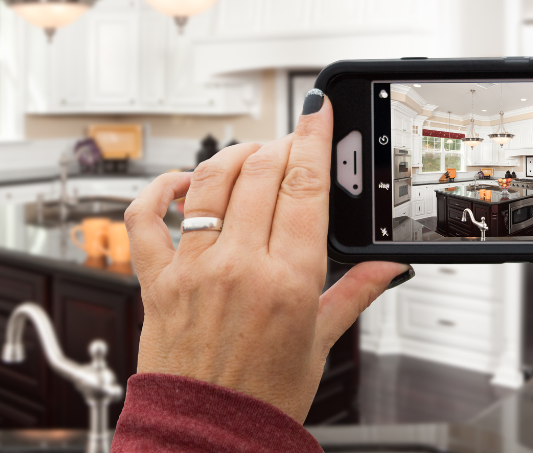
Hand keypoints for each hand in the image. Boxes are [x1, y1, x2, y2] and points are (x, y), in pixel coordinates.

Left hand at [124, 94, 410, 421]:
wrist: (208, 435)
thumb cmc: (263, 397)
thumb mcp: (321, 342)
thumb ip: (355, 292)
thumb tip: (388, 266)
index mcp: (289, 281)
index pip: (306, 185)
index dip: (314, 137)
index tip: (319, 111)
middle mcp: (239, 266)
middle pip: (261, 172)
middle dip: (281, 145)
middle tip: (292, 145)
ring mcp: (193, 269)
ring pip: (210, 181)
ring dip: (233, 156)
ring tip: (249, 157)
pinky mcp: (156, 280)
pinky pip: (145, 217)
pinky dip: (159, 189)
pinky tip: (180, 183)